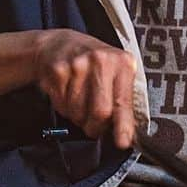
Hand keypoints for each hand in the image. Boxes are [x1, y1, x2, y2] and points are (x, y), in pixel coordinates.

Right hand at [33, 29, 136, 147]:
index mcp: (122, 62)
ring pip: (78, 112)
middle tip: (94, 126)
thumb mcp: (115, 72)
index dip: (123, 125)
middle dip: (95, 127)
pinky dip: (64, 107)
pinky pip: (62, 105)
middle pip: (100, 112)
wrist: (59, 44)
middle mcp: (101, 60)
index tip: (123, 142)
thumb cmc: (93, 63)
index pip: (123, 101)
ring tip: (79, 101)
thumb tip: (128, 133)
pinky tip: (67, 93)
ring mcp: (77, 65)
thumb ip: (123, 99)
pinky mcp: (58, 71)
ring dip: (78, 117)